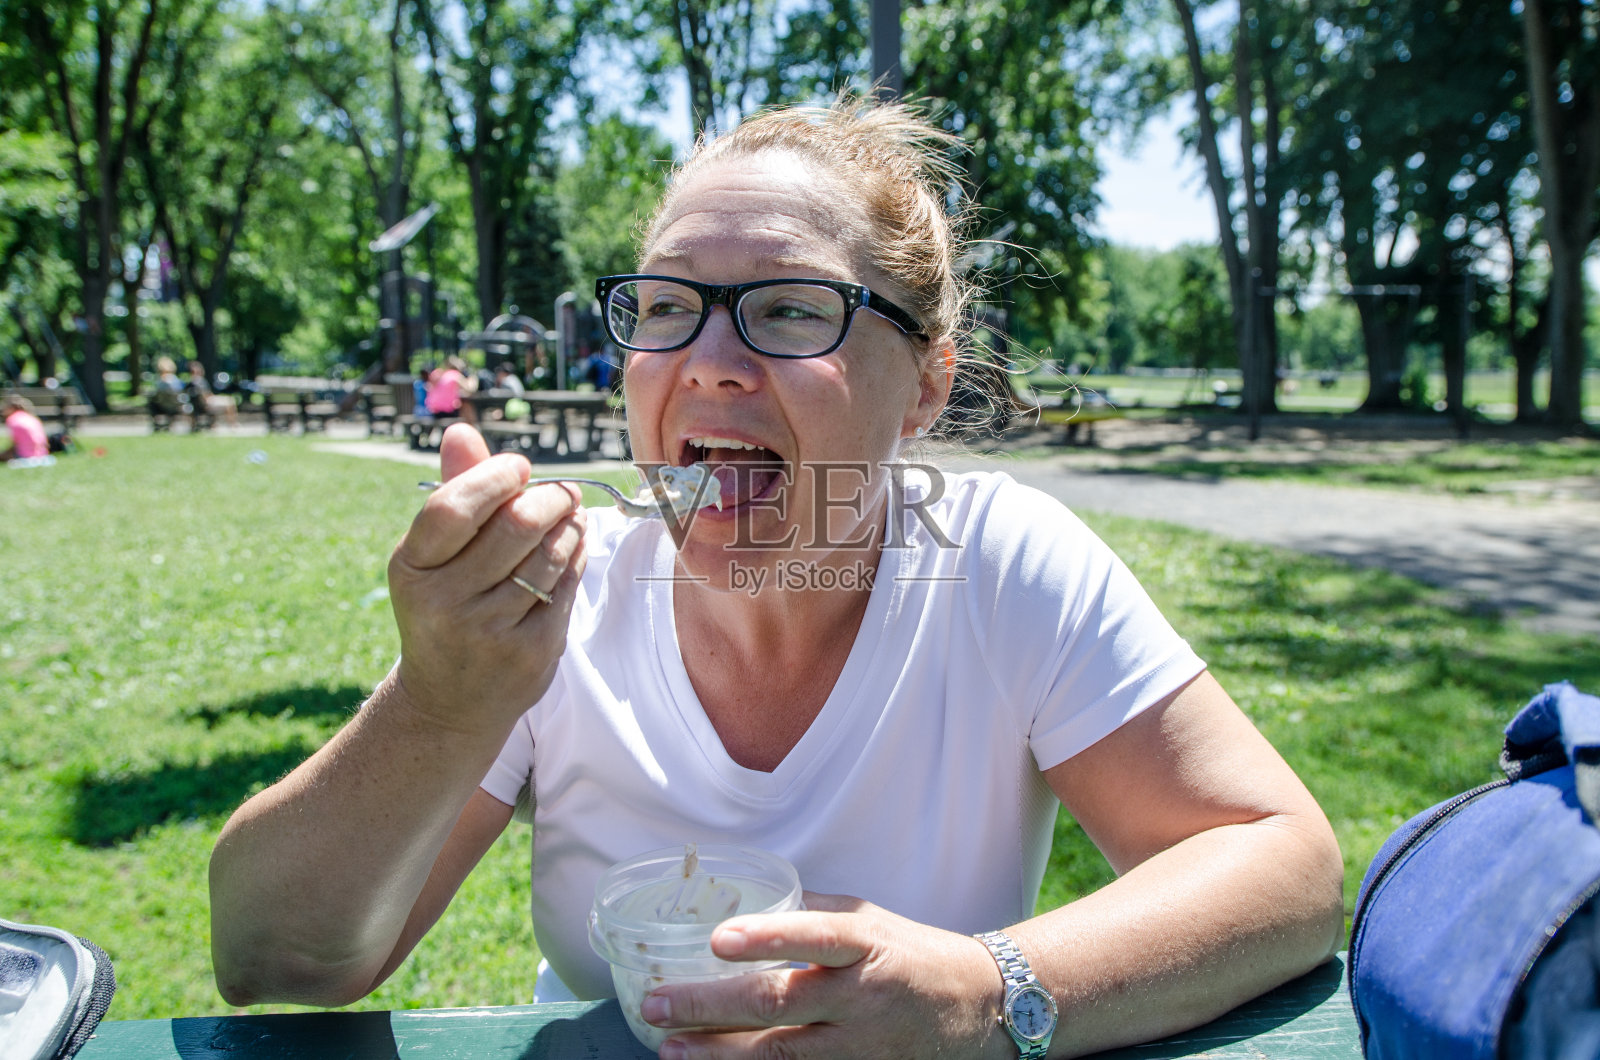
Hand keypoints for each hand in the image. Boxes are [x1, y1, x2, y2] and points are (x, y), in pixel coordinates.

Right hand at [387, 424, 586, 729]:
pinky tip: (574, 545)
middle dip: (549, 497)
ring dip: (570, 524)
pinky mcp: (530, 651)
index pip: (453, 508)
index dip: (495, 477)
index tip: (520, 468)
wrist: (449, 699)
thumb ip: (454, 493)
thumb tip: (461, 432)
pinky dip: (577, 556)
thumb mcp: (433, 556)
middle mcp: (444, 602)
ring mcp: (488, 630)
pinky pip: (567, 586)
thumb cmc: (445, 606)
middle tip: (562, 491)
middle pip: (515, 526)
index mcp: (412, 568)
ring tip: (571, 514)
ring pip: (548, 555)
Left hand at [641, 893, 1011, 1059]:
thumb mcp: (872, 918)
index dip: (766, 939)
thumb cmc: (914, 955)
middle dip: (709, 1008)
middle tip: (656, 1003)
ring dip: (717, 1055)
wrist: (981, 1011)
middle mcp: (862, 997)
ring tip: (669, 1049)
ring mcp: (860, 1046)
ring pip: (779, 1055)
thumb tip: (750, 900)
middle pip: (778, 1005)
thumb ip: (814, 911)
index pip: (814, 937)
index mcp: (866, 945)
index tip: (717, 940)